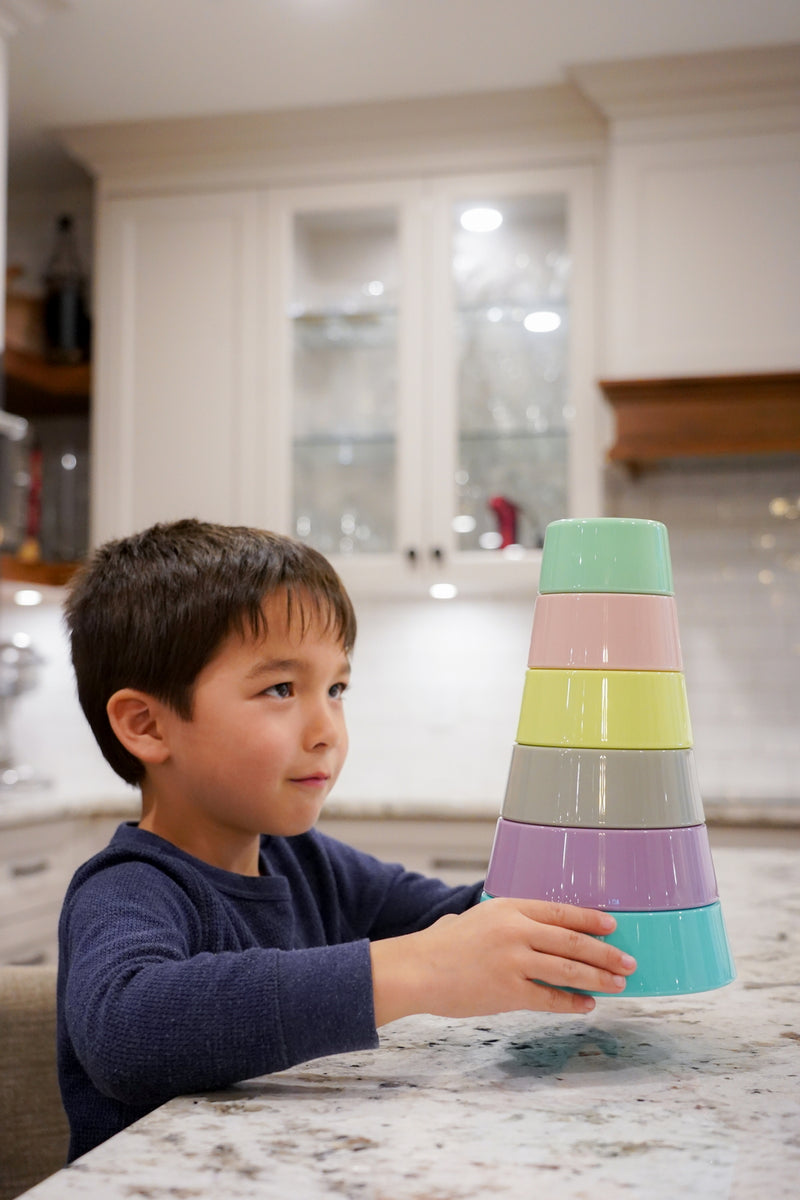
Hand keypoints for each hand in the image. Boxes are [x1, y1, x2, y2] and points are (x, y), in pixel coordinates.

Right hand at [370, 897, 635, 1024]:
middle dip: (605, 953)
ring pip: (568, 970)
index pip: (560, 912)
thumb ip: (504, 921)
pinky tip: (587, 1005)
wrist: (416, 970)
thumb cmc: (441, 945)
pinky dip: (572, 1003)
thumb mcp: (476, 918)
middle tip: (628, 962)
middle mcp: (516, 931)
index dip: (590, 920)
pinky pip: (549, 999)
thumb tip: (527, 928)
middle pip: (572, 942)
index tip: (613, 926)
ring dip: (598, 978)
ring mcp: (513, 962)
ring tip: (618, 984)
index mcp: (509, 908)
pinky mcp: (508, 992)